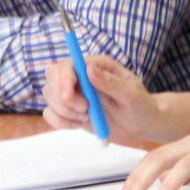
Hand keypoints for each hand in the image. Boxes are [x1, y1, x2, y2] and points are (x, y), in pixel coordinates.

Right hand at [41, 53, 166, 142]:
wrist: (140, 126)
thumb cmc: (140, 106)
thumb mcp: (131, 94)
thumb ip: (110, 82)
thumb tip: (88, 69)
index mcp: (97, 66)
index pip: (69, 64)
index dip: (64, 78)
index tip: (69, 96)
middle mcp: (81, 76)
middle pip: (52, 76)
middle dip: (62, 97)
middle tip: (84, 110)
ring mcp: (74, 93)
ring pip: (49, 95)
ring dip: (64, 111)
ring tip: (87, 117)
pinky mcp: (70, 110)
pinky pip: (50, 113)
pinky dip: (60, 122)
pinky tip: (78, 125)